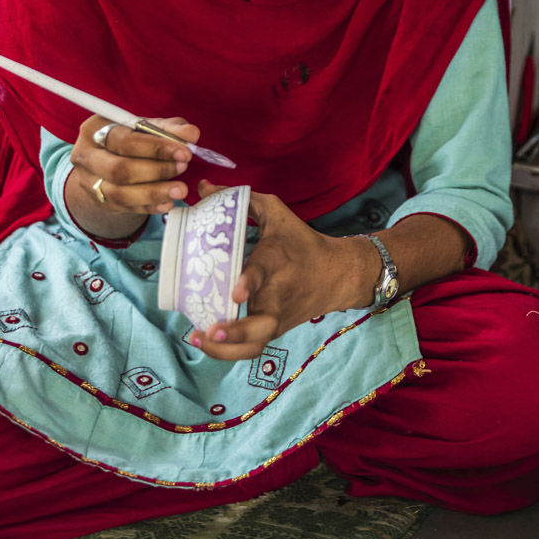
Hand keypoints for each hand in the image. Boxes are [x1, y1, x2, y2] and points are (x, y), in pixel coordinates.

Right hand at [65, 115, 199, 239]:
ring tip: (180, 190)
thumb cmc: (132, 139)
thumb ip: (169, 128)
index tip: (184, 152)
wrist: (108, 162)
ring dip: (154, 192)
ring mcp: (89, 181)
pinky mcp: (98, 201)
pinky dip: (148, 206)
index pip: (125, 140)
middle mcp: (86, 155)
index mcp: (96, 128)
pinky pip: (125, 208)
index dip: (156, 148)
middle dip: (156, 170)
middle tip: (183, 168)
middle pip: (119, 169)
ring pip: (120, 193)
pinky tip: (167, 204)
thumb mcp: (148, 127)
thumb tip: (191, 133)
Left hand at [189, 179, 378, 360]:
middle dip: (237, 332)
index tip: (236, 292)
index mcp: (276, 261)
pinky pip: (253, 346)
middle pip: (262, 324)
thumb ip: (239, 200)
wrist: (337, 274)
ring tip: (201, 340)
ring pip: (256, 343)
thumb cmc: (300, 241)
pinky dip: (231, 350)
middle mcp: (277, 294)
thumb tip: (203, 188)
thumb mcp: (275, 213)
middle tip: (212, 330)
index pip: (263, 272)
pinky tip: (207, 343)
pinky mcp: (275, 330)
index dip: (250, 282)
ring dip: (228, 349)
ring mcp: (277, 317)